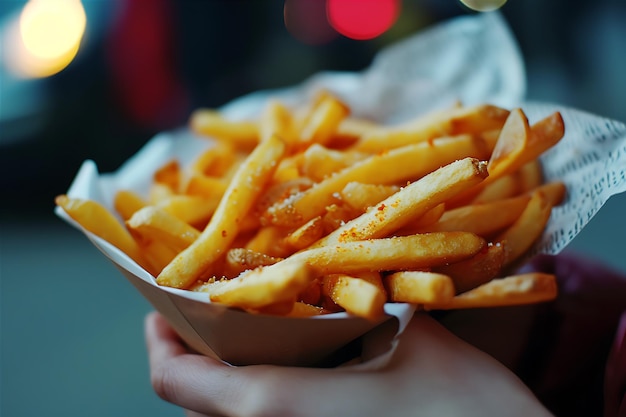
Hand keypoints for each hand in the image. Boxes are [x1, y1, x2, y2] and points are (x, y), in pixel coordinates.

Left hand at [145, 311, 551, 416]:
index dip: (160, 338)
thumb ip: (373, 305)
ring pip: (231, 412)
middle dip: (198, 347)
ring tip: (254, 323)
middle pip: (197, 398)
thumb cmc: (464, 411)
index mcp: (276, 407)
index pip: (175, 380)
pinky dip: (266, 387)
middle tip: (216, 304)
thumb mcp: (412, 340)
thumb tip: (356, 270)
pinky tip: (301, 356)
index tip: (164, 304)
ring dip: (230, 369)